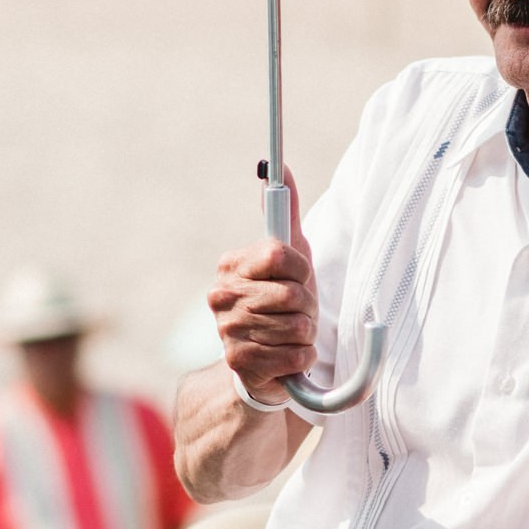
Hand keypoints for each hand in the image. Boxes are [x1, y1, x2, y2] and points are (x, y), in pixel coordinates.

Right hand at [210, 164, 318, 400]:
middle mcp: (221, 295)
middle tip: (296, 311)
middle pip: (293, 294)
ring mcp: (227, 331)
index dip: (301, 269)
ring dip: (306, 333)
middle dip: (307, 306)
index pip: (280, 255)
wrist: (263, 361)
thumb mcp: (289, 254)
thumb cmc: (281, 302)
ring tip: (291, 334)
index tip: (298, 277)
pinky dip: (302, 358)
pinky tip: (288, 357)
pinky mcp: (240, 364)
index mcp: (231, 265)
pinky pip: (294, 357)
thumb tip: (277, 165)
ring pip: (297, 327)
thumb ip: (284, 210)